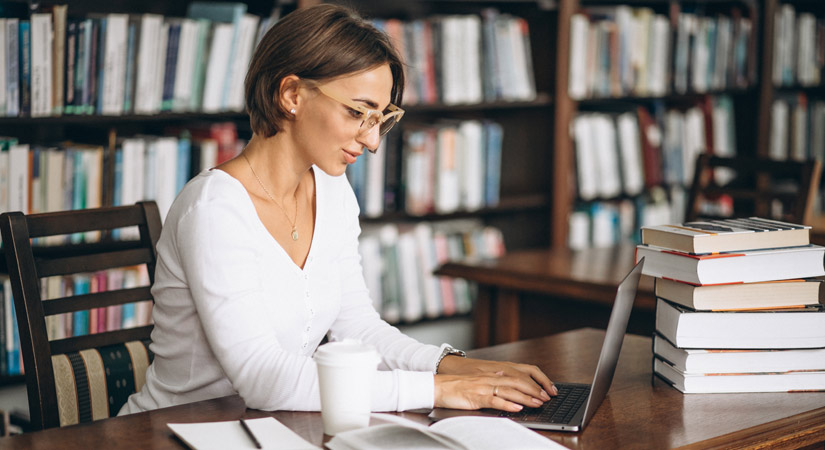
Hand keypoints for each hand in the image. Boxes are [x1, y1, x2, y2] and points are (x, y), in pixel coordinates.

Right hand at [433, 357, 556, 411]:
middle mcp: (490, 379)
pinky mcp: (476, 397)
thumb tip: (506, 383)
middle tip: (546, 397)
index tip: (546, 390)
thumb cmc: (457, 386)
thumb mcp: (478, 381)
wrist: (438, 386)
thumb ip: (492, 381)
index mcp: (492, 375)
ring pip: (509, 391)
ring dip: (525, 397)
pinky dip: (507, 404)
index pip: (518, 376)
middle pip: (517, 382)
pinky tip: (516, 408)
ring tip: (537, 403)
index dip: (533, 382)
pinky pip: (494, 400)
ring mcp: (484, 387)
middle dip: (533, 390)